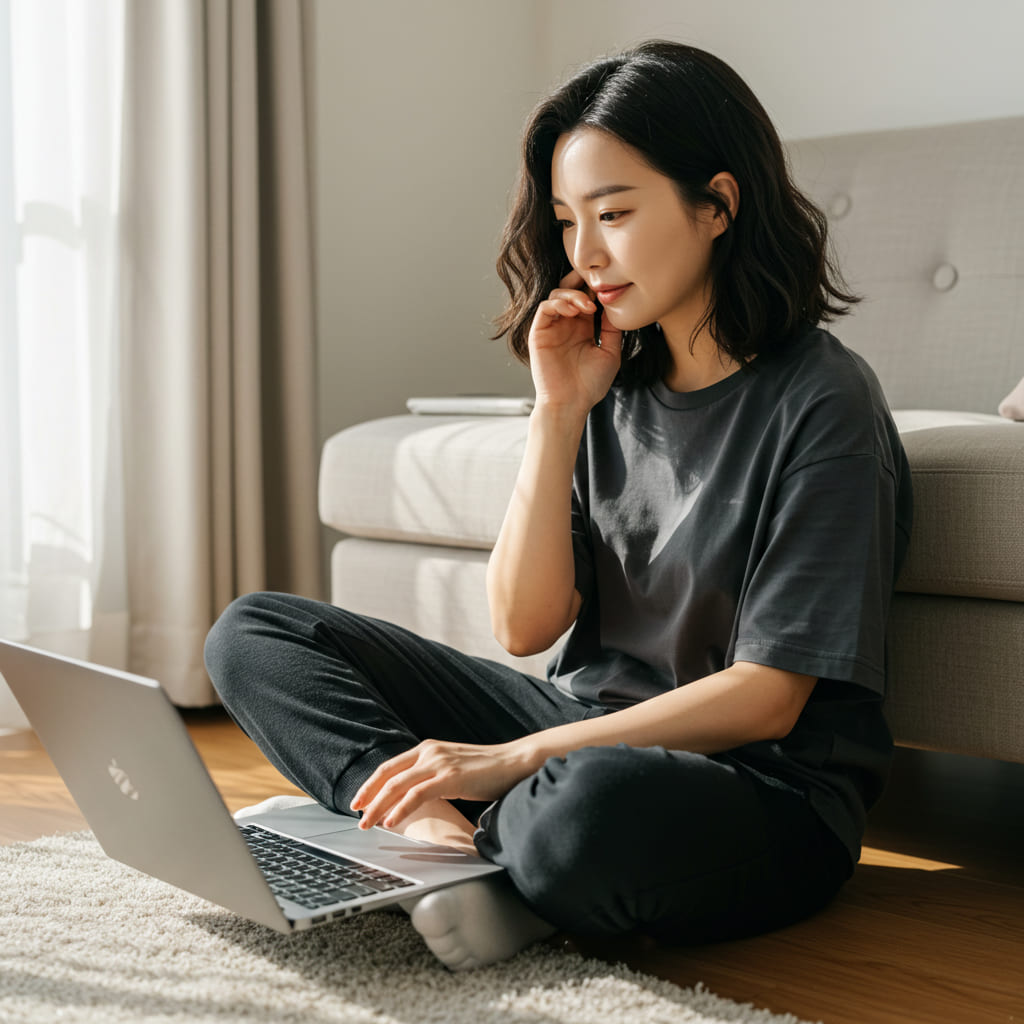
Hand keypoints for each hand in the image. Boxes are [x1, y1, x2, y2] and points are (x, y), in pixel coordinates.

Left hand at [349, 738, 536, 830]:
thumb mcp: (453, 767)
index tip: (360, 800)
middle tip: (356, 814)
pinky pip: (417, 795)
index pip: (391, 766)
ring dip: (379, 806)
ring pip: (397, 785)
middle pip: (388, 774)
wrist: (515, 761)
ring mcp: (439, 762)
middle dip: (368, 796)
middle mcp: (430, 751)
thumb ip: (433, 775)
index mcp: (429, 747)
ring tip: (367, 823)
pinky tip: (392, 822)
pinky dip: (401, 809)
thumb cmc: (488, 769)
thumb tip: (414, 796)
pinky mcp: (450, 777)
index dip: (372, 783)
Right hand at [528, 270, 622, 413]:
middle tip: (596, 282)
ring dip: (573, 294)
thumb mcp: (610, 353)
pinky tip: (574, 312)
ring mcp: (552, 328)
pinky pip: (545, 308)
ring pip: (557, 294)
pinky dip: (559, 303)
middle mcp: (566, 324)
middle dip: (582, 281)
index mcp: (583, 327)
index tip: (610, 287)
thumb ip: (612, 329)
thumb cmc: (590, 385)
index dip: (596, 288)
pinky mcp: (539, 333)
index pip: (586, 296)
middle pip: (570, 288)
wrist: (570, 404)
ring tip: (588, 306)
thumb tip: (615, 305)